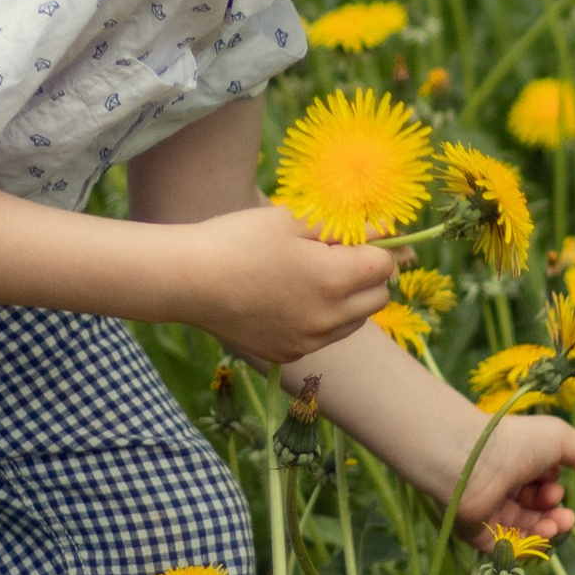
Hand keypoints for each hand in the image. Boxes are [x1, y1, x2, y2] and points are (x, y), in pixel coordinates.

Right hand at [184, 202, 402, 367]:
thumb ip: (345, 226)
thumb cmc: (239, 240)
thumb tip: (386, 229)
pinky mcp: (287, 354)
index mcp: (334, 279)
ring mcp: (308, 341)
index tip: (356, 237)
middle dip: (368, 275)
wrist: (188, 280)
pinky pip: (322, 337)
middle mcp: (328, 318)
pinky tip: (287, 299)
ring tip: (311, 277)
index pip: (385, 265)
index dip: (377, 246)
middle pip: (377, 298)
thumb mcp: (293, 221)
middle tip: (336, 255)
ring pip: (354, 322)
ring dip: (347, 300)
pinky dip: (319, 320)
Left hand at [453, 411, 574, 551]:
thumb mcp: (561, 440)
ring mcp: (490, 512)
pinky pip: (505, 550)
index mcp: (518, 465)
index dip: (554, 491)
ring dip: (546, 532)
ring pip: (525, 532)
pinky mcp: (477, 533)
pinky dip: (526, 549)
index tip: (555, 486)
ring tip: (552, 526)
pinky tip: (538, 539)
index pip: (542, 488)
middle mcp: (504, 489)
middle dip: (556, 517)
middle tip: (563, 517)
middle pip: (537, 513)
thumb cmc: (515, 442)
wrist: (472, 460)